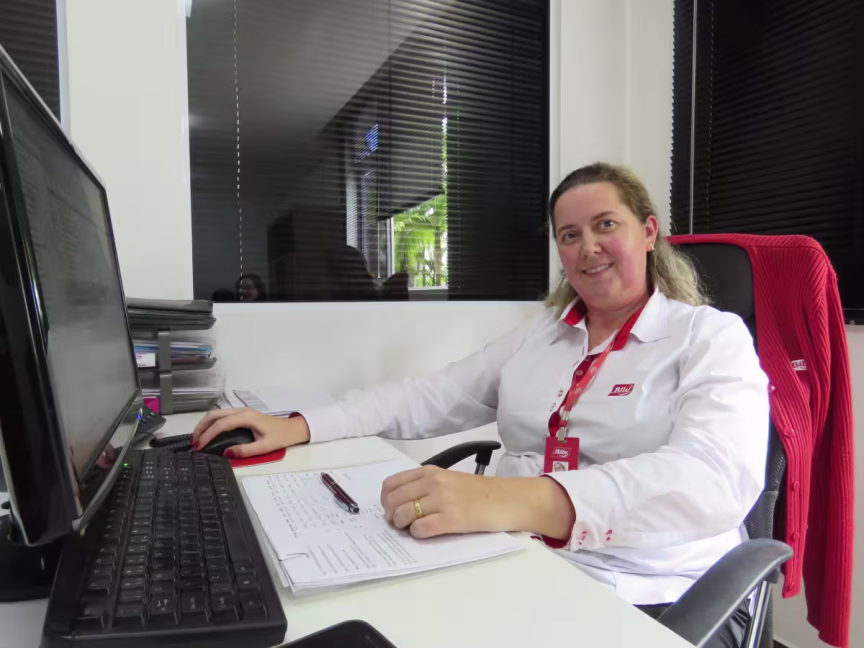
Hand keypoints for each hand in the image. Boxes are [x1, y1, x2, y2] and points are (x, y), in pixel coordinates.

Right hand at [191, 408, 309, 458]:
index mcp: (246, 417)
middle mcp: (242, 410)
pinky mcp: (242, 414)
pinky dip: (212, 422)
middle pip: (215, 414)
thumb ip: (245, 450)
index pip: (221, 424)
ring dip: (205, 424)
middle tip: (194, 442)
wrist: (292, 428)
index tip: (199, 446)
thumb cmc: (280, 437)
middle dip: (202, 427)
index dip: (208, 435)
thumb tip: (226, 453)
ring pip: (217, 413)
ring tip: (198, 438)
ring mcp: (242, 410)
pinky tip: (208, 432)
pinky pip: (223, 415)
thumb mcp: (264, 447)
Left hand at [380, 466, 576, 539]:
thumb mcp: (449, 480)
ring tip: (413, 528)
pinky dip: (418, 534)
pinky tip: (427, 533)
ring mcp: (442, 500)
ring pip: (402, 515)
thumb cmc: (479, 492)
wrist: (508, 499)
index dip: (386, 500)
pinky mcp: (452, 519)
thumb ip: (425, 486)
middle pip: (393, 501)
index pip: (391, 484)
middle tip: (401, 523)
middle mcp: (433, 483)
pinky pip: (420, 529)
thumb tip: (400, 502)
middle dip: (391, 515)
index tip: (392, 509)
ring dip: (403, 526)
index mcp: (430, 472)